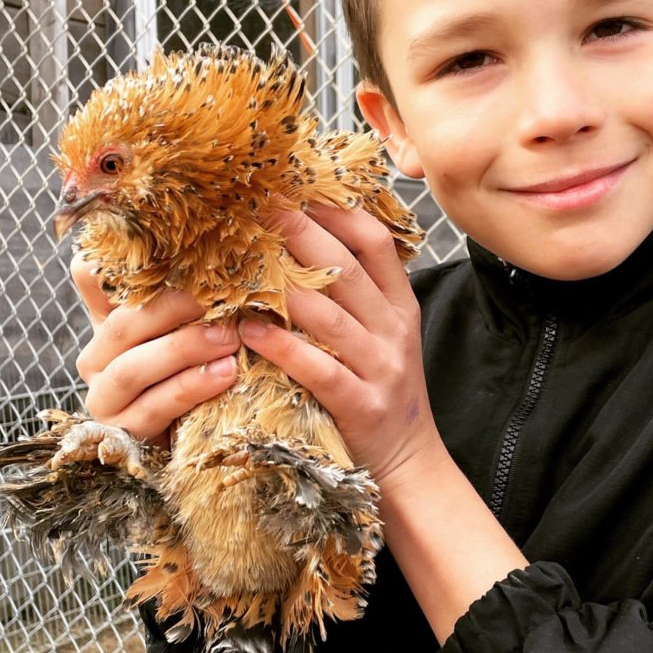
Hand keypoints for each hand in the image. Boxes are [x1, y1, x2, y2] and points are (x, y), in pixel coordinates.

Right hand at [70, 254, 240, 443]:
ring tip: (229, 338)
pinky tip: (226, 373)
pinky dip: (193, 387)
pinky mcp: (125, 433)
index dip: (111, 262)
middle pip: (122, 325)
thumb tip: (213, 242)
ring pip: (133, 369)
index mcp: (105, 321)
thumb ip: (192, 289)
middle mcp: (95, 358)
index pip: (90, 277)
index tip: (162, 247)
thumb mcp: (195, 322)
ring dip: (185, 350)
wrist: (200, 431)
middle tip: (222, 298)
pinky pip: (156, 407)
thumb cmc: (200, 364)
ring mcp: (104, 399)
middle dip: (173, 309)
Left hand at [237, 205, 441, 483]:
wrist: (410, 461)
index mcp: (399, 306)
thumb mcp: (385, 336)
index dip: (336, 212)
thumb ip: (357, 295)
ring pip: (330, 317)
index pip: (375, 242)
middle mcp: (393, 330)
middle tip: (259, 207)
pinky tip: (251, 333)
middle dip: (301, 233)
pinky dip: (284, 349)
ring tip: (243, 263)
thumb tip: (304, 245)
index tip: (295, 192)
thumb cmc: (383, 391)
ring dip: (284, 288)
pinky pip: (320, 370)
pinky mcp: (361, 405)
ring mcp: (380, 367)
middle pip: (347, 269)